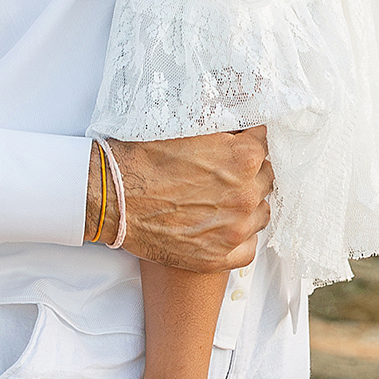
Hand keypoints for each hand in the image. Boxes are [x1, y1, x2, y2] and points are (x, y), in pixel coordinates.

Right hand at [103, 127, 272, 269]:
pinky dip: (239, 237)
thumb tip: (238, 122)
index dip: (248, 140)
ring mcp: (234, 230)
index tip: (236, 142)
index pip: (264, 142)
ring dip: (247, 203)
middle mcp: (245, 195)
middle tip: (226, 170)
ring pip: (260, 212)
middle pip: (265, 177)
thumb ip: (222, 126)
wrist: (112, 197)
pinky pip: (249, 247)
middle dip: (250, 171)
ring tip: (223, 198)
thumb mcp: (187, 126)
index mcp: (243, 158)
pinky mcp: (218, 257)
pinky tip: (223, 226)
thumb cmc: (144, 158)